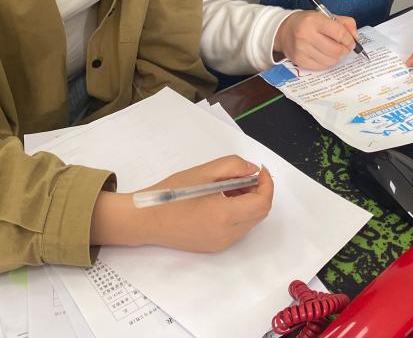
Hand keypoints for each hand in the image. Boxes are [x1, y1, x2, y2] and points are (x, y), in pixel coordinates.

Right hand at [91, 156, 273, 252]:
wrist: (145, 220)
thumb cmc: (170, 194)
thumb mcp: (202, 172)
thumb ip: (232, 166)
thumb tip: (252, 170)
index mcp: (222, 216)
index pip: (262, 203)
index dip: (266, 184)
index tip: (259, 170)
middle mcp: (226, 234)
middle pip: (259, 213)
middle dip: (259, 191)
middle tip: (245, 175)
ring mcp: (221, 243)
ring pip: (250, 221)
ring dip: (249, 202)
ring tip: (230, 185)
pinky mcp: (215, 246)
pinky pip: (238, 228)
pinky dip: (239, 212)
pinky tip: (222, 199)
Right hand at [273, 10, 357, 69]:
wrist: (283, 30)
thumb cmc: (307, 22)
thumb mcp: (325, 16)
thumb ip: (344, 23)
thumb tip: (356, 38)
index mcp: (314, 20)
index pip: (339, 33)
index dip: (349, 40)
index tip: (351, 42)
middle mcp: (306, 35)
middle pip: (336, 50)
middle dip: (344, 50)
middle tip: (344, 48)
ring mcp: (302, 49)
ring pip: (330, 60)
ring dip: (336, 57)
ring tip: (333, 51)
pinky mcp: (299, 60)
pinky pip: (322, 67)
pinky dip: (327, 62)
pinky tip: (324, 55)